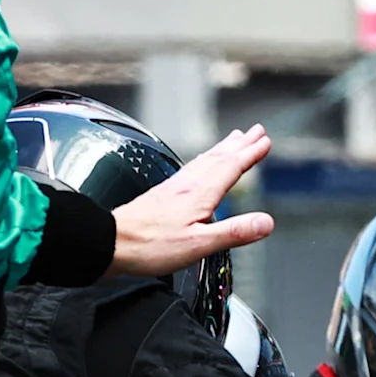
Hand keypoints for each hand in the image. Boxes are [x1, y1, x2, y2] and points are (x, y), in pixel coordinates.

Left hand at [110, 125, 276, 279]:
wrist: (110, 242)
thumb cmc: (149, 245)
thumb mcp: (199, 244)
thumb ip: (234, 232)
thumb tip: (265, 223)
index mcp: (199, 194)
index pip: (231, 167)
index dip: (250, 154)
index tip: (264, 141)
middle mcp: (187, 185)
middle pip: (219, 157)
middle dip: (240, 144)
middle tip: (255, 131)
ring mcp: (174, 187)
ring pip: (205, 160)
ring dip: (223, 148)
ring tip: (234, 139)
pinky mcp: (163, 194)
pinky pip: (191, 169)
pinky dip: (204, 160)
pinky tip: (201, 165)